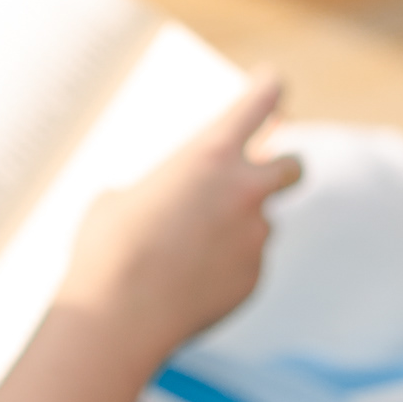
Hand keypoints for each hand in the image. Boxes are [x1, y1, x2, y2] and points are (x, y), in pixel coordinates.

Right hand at [58, 74, 301, 358]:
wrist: (120, 317)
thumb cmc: (109, 250)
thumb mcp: (120, 199)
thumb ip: (159, 191)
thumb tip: (163, 208)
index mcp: (211, 153)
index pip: (260, 101)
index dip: (268, 89)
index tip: (272, 85)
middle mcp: (245, 190)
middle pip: (293, 166)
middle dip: (282, 167)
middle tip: (265, 175)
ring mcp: (255, 237)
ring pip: (261, 225)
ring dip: (238, 230)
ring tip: (191, 253)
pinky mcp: (253, 279)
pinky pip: (247, 267)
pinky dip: (226, 271)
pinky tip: (189, 285)